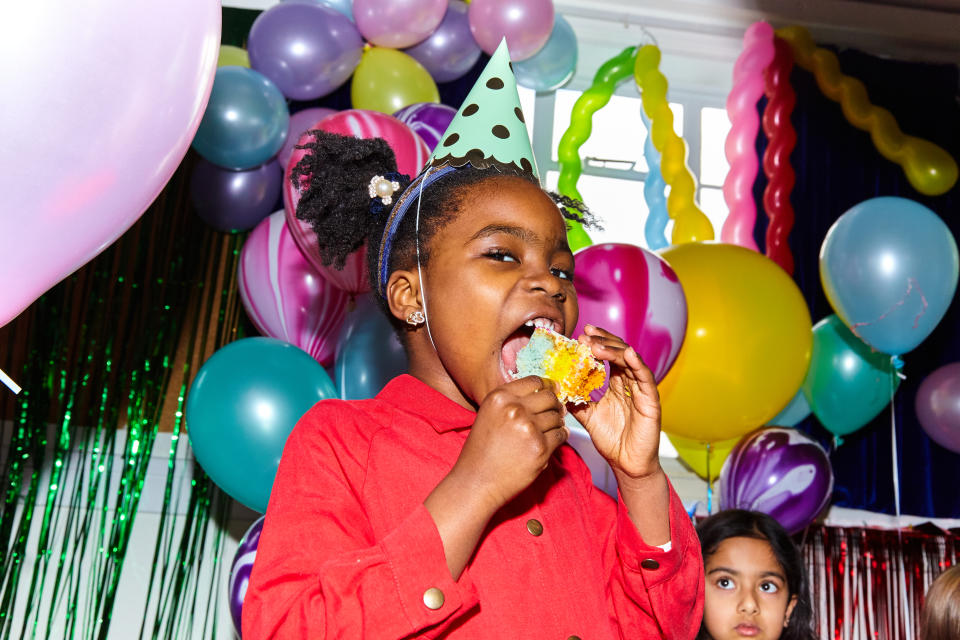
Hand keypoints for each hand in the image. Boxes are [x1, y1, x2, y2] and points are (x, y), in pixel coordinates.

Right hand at [454, 376, 567, 509]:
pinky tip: (552, 442)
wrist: (476, 482)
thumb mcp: (489, 415)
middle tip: (556, 412)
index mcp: (500, 397)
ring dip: (557, 423)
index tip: (552, 392)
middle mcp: (514, 409)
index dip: (547, 387)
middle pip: (550, 398)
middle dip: (555, 405)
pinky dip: (560, 437)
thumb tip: (546, 391)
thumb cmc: (482, 451)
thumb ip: (512, 401)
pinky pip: (561, 435)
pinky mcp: (540, 448)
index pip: (535, 381)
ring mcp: (528, 428)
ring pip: (557, 417)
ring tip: (550, 430)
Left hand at [570, 325, 662, 479]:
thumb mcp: (587, 415)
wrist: (627, 464)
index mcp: (617, 384)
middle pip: (619, 353)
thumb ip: (576, 399)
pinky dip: (637, 364)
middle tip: (586, 335)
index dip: (596, 343)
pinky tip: (627, 354)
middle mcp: (630, 383)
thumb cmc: (612, 439)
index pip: (608, 357)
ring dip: (614, 350)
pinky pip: (645, 378)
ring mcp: (641, 390)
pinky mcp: (651, 400)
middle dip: (603, 341)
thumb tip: (556, 387)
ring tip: (597, 344)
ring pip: (630, 361)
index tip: (580, 335)